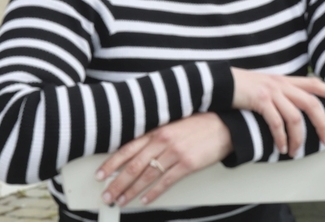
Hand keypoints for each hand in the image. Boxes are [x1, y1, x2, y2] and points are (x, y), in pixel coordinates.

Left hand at [95, 112, 231, 206]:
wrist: (225, 126)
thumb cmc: (200, 124)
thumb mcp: (174, 124)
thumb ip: (156, 135)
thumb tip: (136, 151)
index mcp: (158, 129)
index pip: (128, 148)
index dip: (112, 163)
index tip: (100, 174)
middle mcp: (164, 141)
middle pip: (134, 165)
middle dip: (117, 182)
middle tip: (106, 194)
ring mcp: (175, 153)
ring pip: (147, 176)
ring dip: (131, 191)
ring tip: (121, 201)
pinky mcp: (188, 165)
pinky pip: (166, 182)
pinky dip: (153, 193)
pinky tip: (145, 200)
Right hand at [231, 68, 324, 156]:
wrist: (221, 81)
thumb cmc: (243, 86)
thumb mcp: (266, 85)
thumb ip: (282, 93)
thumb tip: (295, 107)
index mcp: (286, 80)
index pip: (316, 84)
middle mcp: (282, 84)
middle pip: (312, 104)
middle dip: (323, 124)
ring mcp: (272, 92)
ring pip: (296, 117)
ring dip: (299, 138)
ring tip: (296, 151)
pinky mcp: (260, 100)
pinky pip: (276, 123)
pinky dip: (281, 138)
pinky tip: (281, 147)